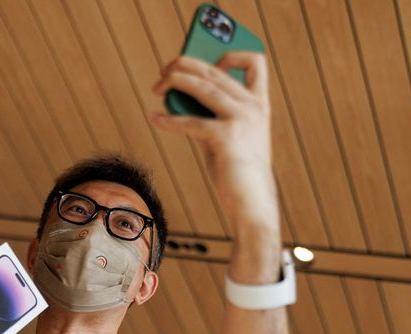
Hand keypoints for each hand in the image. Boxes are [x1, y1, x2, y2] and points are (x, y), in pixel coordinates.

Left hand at [148, 52, 277, 224]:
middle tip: (165, 71)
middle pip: (215, 70)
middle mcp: (253, 107)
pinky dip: (167, 119)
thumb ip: (210, 114)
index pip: (254, 62)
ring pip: (203, 86)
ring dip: (175, 81)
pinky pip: (190, 121)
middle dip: (185, 65)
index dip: (229, 55)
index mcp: (259, 104)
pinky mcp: (226, 137)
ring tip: (157, 86)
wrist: (252, 202)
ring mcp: (242, 120)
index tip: (206, 63)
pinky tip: (152, 117)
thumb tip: (177, 98)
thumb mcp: (228, 135)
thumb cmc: (237, 171)